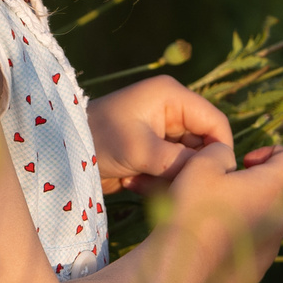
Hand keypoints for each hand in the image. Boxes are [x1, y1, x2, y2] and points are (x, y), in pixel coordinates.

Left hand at [88, 76, 234, 192]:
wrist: (63, 154)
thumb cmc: (99, 140)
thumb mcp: (140, 150)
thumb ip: (179, 161)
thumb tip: (211, 172)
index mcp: (172, 96)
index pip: (215, 122)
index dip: (219, 149)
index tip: (213, 178)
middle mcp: (171, 111)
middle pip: (203, 144)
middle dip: (189, 169)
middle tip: (168, 186)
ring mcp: (162, 132)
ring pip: (188, 162)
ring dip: (170, 179)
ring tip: (141, 182)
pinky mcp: (153, 151)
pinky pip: (170, 171)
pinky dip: (157, 183)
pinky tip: (133, 183)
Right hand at [164, 141, 282, 282]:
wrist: (179, 268)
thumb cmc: (191, 210)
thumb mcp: (201, 164)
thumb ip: (222, 152)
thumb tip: (230, 162)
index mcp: (269, 189)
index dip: (275, 154)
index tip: (246, 162)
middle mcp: (278, 219)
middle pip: (271, 193)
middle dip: (248, 188)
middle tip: (213, 195)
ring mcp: (270, 248)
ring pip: (261, 220)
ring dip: (242, 215)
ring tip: (207, 222)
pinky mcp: (257, 270)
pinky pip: (251, 247)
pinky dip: (236, 242)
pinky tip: (209, 245)